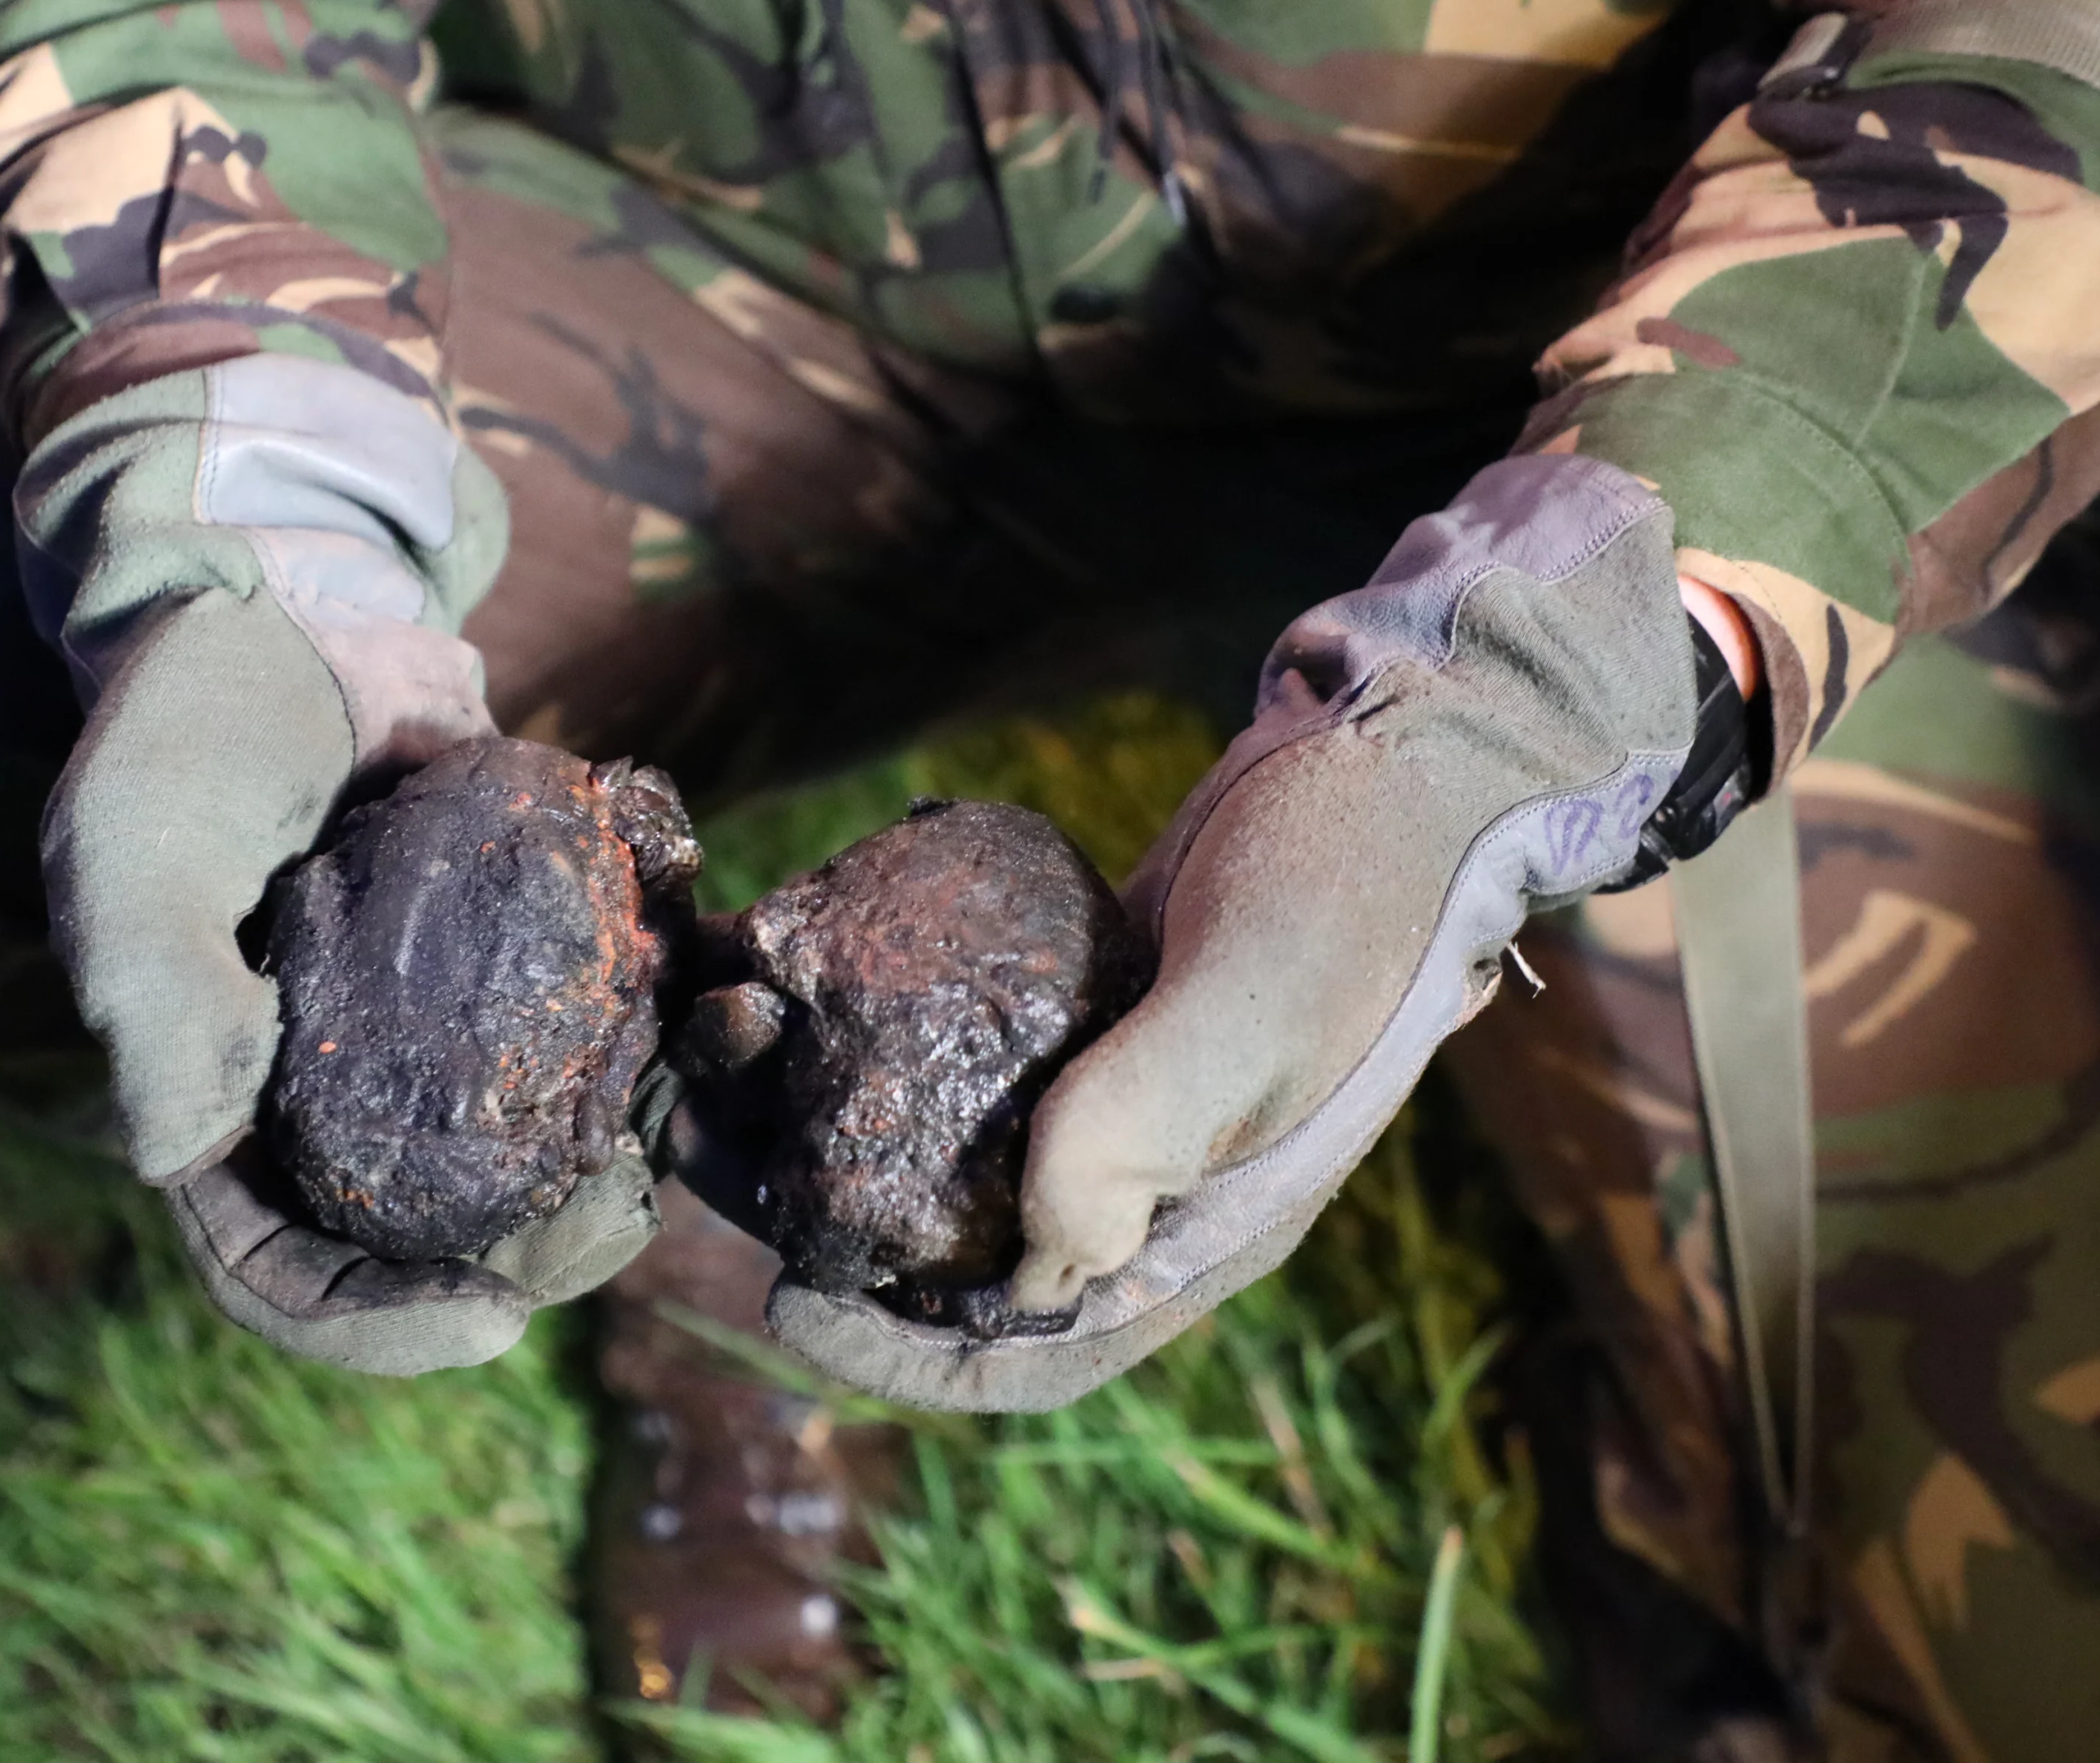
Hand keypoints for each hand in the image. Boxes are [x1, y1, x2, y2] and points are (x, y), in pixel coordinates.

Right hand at [21, 354, 657, 1372]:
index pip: (284, 1276)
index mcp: (225, 1111)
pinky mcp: (529, 951)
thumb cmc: (193, 727)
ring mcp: (440, 1028)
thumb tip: (181, 1159)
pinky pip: (599, 1022)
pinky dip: (657, 1029)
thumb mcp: (138, 847)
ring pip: (530, 1151)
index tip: (487, 1326)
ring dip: (611, 1167)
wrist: (298, 599)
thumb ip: (159, 996)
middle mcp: (337, 1091)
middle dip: (527, 1265)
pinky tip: (710, 1009)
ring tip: (673, 1149)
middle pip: (429, 1239)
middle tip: (610, 1232)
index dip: (375, 1328)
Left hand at [768, 455, 1706, 1408]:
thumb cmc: (1349, 874)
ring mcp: (1104, 1089)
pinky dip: (864, 1029)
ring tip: (723, 1048)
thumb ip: (1150, 1122)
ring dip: (817, 1116)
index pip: (1030, 1350)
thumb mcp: (1260, 995)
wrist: (1392, 749)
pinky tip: (791, 972)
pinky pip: (948, 1051)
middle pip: (952, 1257)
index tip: (785, 1291)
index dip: (897, 1351)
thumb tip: (1028, 1262)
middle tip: (707, 1142)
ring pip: (934, 1148)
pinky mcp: (1072, 1005)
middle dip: (821, 1218)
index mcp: (1200, 1230)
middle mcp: (1142, 1181)